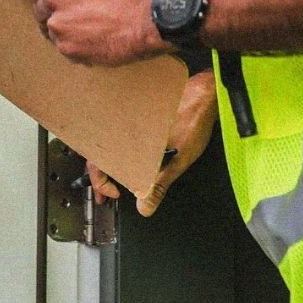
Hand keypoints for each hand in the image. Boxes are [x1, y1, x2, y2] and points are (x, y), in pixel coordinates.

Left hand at [14, 0, 170, 65]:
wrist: (146, 17)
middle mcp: (54, 0)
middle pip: (41, 10)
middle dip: (54, 14)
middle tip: (75, 18)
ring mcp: (59, 26)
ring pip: (54, 32)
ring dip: (68, 32)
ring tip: (93, 31)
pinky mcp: (68, 49)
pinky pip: (66, 50)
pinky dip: (78, 49)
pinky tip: (97, 43)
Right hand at [86, 70, 218, 216]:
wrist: (204, 94)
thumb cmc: (193, 121)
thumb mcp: (178, 159)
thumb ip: (159, 184)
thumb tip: (144, 208)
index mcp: (127, 137)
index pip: (98, 162)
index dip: (101, 182)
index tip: (115, 194)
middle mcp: (123, 126)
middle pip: (99, 153)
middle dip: (99, 176)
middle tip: (103, 195)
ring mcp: (130, 119)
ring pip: (109, 143)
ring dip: (108, 164)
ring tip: (113, 182)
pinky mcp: (139, 115)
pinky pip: (122, 134)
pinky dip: (121, 151)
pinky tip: (128, 160)